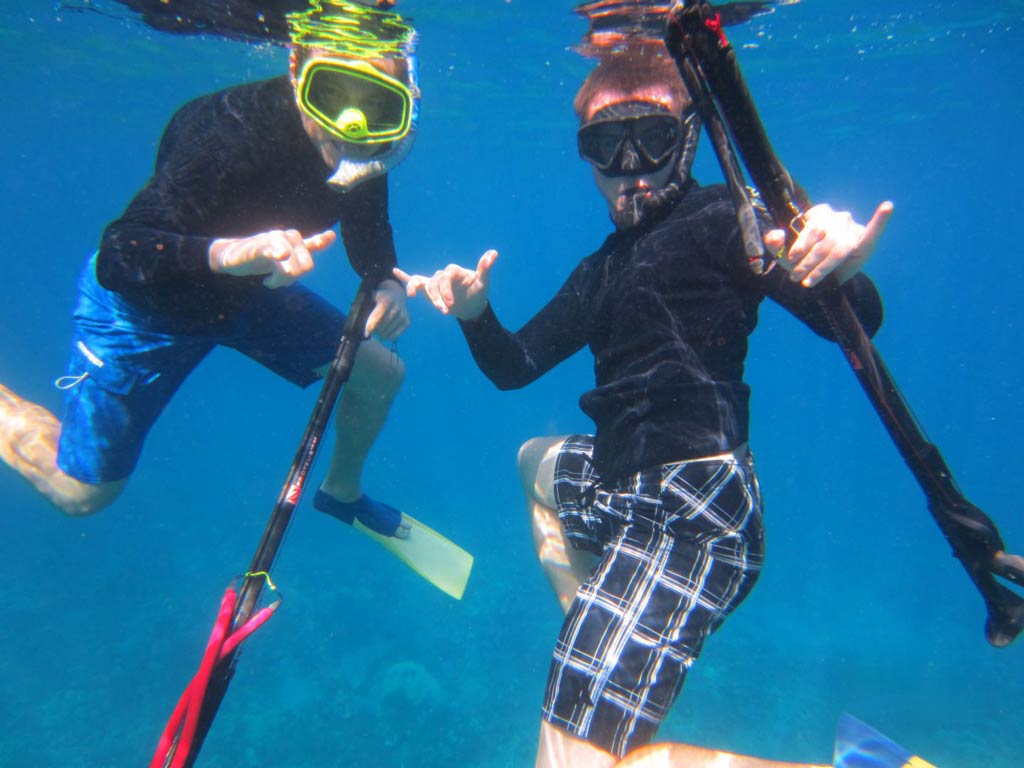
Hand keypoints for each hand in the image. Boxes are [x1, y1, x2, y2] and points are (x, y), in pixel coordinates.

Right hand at [209, 229, 336, 288]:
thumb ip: (308, 246)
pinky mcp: (258, 248)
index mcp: (294, 239)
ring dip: (280, 281)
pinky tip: (280, 255)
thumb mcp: (288, 253)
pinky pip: (271, 251)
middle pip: (305, 266)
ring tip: (270, 281)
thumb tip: (332, 235)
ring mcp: (273, 241)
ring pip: (291, 269)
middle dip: (293, 279)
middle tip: (277, 281)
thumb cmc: (262, 256)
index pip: (314, 246)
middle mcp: (286, 236)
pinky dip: (277, 253)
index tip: (311, 249)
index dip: (314, 253)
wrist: (231, 256)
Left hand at [366, 279, 409, 339]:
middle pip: (382, 328)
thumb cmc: (379, 298)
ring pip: (387, 334)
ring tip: (377, 330)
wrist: (396, 294)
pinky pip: (394, 336)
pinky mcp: (407, 323)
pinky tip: (384, 332)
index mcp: (387, 301)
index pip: (377, 318)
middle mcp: (397, 309)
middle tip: (371, 330)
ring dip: (380, 335)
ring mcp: (403, 316)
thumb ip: (368, 312)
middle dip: (374, 331)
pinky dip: (387, 337)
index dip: (370, 327)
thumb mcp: (372, 299)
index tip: (366, 333)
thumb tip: (365, 330)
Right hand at [393, 250, 497, 320]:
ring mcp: (435, 281)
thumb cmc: (478, 293)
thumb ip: (485, 268)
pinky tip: (395, 271)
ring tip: (420, 301)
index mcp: (454, 271)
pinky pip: (415, 280)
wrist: (472, 305)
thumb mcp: (483, 283)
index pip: (445, 277)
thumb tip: (494, 252)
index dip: (445, 291)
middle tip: (445, 312)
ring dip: (425, 296)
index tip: (450, 305)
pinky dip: (405, 277)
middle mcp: (443, 274)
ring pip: (424, 285)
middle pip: (433, 283)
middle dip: (437, 298)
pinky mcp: (429, 288)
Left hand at [765, 201, 892, 286]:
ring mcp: (851, 229)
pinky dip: (881, 220)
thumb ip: (776, 243)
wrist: (821, 275)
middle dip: (809, 261)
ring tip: (808, 281)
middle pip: (824, 240)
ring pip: (838, 249)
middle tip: (796, 276)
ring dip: (823, 267)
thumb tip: (774, 236)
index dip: (801, 245)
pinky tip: (887, 207)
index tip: (791, 259)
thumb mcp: (786, 253)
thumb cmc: (803, 259)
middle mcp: (837, 218)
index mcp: (818, 214)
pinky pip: (874, 230)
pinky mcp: (864, 241)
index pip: (811, 228)